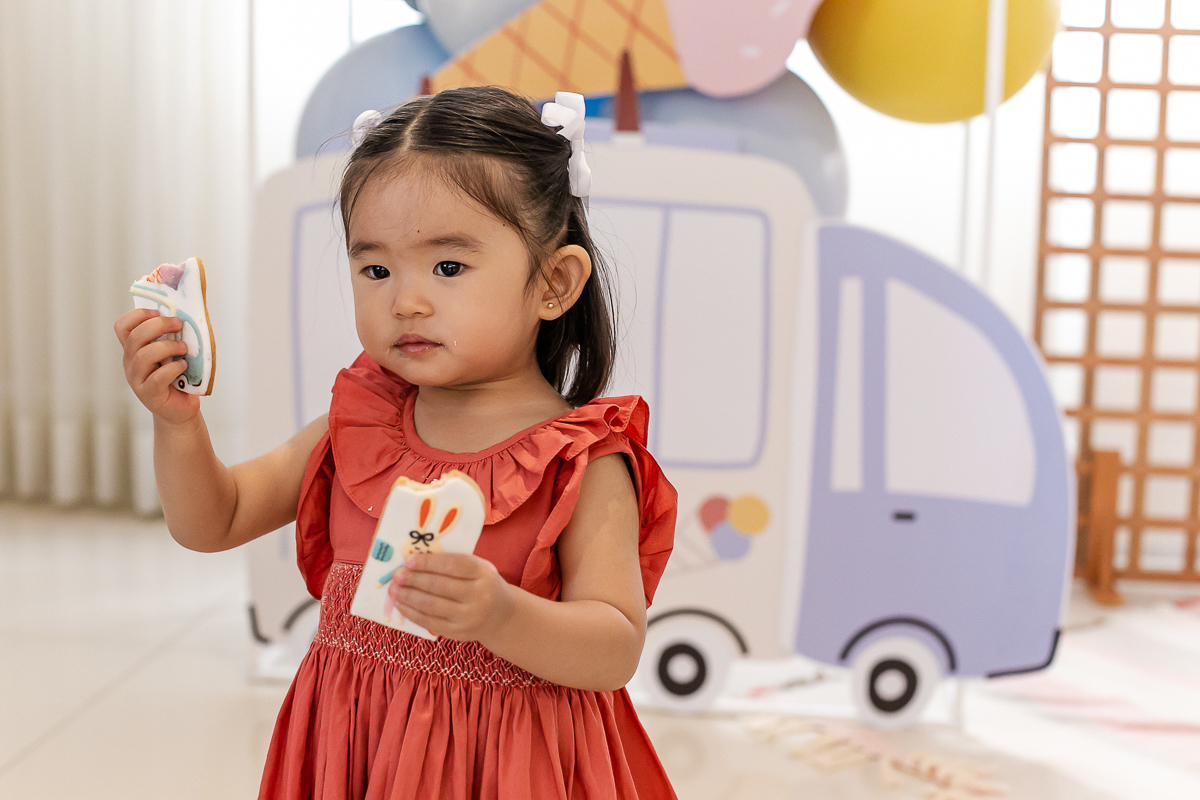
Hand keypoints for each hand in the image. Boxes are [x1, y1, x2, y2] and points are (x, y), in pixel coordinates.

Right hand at [115, 308, 198, 425]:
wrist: (179, 409)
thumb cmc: (177, 377)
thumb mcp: (172, 354)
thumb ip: (172, 337)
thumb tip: (185, 316)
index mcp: (134, 349)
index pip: (122, 327)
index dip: (136, 315)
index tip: (157, 311)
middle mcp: (131, 363)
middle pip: (135, 337)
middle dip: (157, 325)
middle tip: (178, 324)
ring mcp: (137, 379)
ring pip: (143, 356)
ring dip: (167, 347)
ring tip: (183, 348)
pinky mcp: (149, 394)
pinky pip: (156, 378)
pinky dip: (172, 369)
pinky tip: (183, 366)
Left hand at [388, 553, 514, 641]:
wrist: (500, 616)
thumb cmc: (482, 584)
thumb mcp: (478, 568)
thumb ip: (454, 563)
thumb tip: (415, 560)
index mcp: (484, 573)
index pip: (454, 565)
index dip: (429, 563)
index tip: (409, 560)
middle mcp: (479, 596)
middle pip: (440, 586)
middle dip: (414, 579)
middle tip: (397, 574)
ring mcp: (469, 617)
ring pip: (431, 605)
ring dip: (408, 596)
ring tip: (394, 589)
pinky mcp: (458, 633)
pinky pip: (429, 622)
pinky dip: (411, 612)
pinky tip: (401, 604)